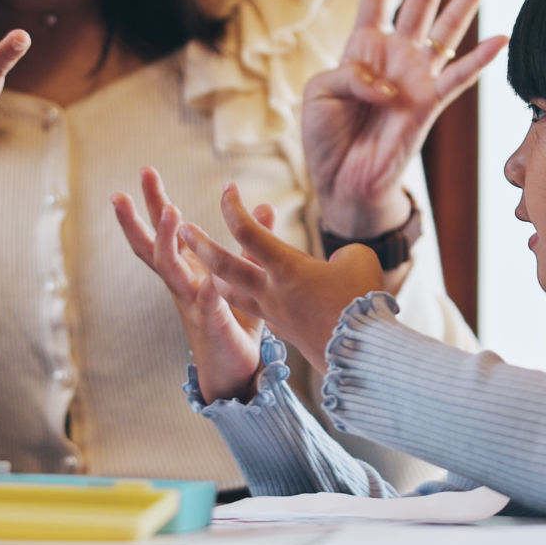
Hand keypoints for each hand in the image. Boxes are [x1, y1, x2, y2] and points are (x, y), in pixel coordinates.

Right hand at [112, 168, 264, 403]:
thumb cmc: (236, 322)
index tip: (144, 172)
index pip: (166, 232)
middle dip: (136, 219)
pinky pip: (209, 304)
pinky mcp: (213, 324)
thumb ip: (254, 241)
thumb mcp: (247, 275)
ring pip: (172, 270)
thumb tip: (264, 207)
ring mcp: (194, 304)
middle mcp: (183, 285)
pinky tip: (209, 279)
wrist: (235, 371)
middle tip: (120, 192)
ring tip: (171, 214)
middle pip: (152, 247)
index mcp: (188, 271)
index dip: (153, 203)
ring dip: (168, 241)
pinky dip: (208, 291)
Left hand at [179, 183, 387, 372]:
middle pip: (223, 265)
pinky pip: (259, 311)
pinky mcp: (284, 331)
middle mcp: (271, 291)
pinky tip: (261, 294)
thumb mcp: (357, 261)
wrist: (363, 356)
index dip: (233, 207)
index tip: (227, 189)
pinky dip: (254, 298)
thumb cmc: (362, 302)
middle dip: (200, 244)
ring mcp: (274, 314)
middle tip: (182, 229)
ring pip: (232, 293)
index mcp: (286, 268)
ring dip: (216, 275)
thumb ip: (340, 254)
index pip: (248, 232)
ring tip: (208, 266)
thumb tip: (334, 264)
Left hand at [303, 0, 506, 236]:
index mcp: (363, 45)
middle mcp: (396, 53)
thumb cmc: (327, 134)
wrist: (342, 180)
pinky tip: (499, 39)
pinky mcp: (429, 105)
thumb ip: (349, 75)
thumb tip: (387, 83)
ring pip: (449, 27)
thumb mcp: (319, 93)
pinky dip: (478, 62)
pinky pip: (458, 79)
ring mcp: (417, 76)